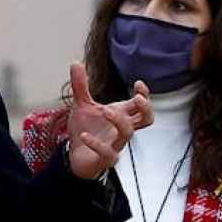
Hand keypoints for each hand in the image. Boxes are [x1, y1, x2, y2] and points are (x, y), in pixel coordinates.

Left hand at [64, 64, 152, 179]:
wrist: (75, 155)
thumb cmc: (86, 130)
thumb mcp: (81, 105)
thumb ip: (80, 86)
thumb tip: (76, 62)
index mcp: (121, 115)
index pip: (142, 106)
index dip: (145, 95)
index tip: (138, 83)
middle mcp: (121, 130)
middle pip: (146, 120)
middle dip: (146, 108)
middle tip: (137, 98)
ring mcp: (115, 145)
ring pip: (128, 134)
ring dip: (119, 120)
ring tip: (105, 110)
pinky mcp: (105, 159)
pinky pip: (108, 153)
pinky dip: (96, 144)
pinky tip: (84, 136)